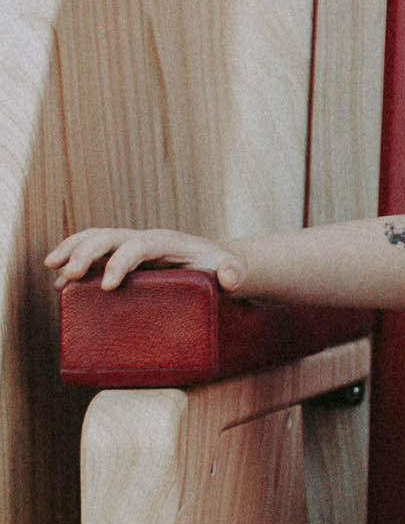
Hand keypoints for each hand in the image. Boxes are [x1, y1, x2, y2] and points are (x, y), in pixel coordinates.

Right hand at [46, 227, 246, 292]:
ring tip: (52, 269)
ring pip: (94, 238)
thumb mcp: (231, 269)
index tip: (106, 286)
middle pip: (108, 237)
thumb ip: (234, 272)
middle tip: (68, 277)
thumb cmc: (219, 267)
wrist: (212, 261)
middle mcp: (142, 239)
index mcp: (164, 241)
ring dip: (71, 250)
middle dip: (86, 253)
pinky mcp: (120, 258)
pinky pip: (92, 252)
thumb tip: (231, 278)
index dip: (120, 262)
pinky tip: (59, 284)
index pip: (137, 245)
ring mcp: (129, 246)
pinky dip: (73, 261)